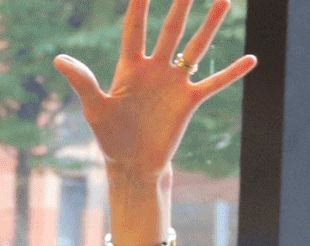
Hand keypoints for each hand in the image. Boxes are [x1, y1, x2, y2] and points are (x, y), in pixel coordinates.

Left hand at [55, 0, 256, 187]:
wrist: (132, 166)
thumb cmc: (110, 138)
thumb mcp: (96, 108)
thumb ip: (82, 81)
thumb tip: (58, 59)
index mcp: (131, 69)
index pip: (135, 29)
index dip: (138, 6)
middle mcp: (156, 69)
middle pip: (170, 29)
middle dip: (181, 5)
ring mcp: (175, 83)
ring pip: (197, 47)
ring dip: (211, 25)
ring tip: (224, 0)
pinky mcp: (189, 101)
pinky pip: (215, 83)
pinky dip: (232, 72)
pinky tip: (251, 59)